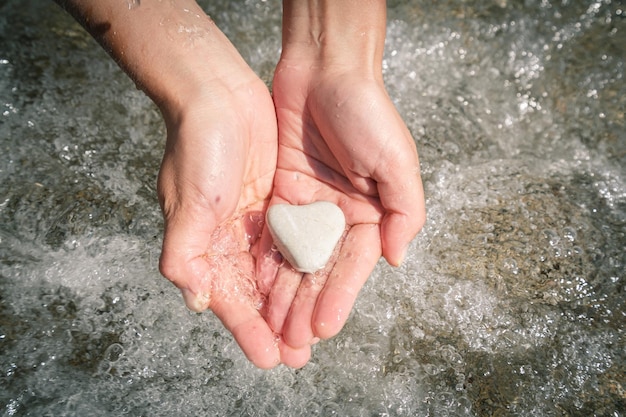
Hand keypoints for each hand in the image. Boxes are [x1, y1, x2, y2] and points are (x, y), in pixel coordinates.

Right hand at [157, 69, 309, 368]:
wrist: (218, 94)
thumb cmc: (196, 145)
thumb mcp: (188, 202)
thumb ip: (185, 256)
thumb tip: (196, 303)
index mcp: (206, 245)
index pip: (230, 298)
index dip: (248, 329)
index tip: (269, 358)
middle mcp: (231, 238)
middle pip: (257, 292)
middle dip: (276, 323)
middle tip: (299, 354)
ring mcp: (257, 220)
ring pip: (279, 271)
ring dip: (293, 301)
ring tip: (313, 332)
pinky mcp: (278, 200)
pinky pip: (295, 240)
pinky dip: (304, 264)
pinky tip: (319, 284)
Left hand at [259, 63, 425, 348]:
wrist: (323, 69)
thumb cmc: (366, 111)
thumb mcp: (397, 161)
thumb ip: (403, 212)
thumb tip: (395, 260)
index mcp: (370, 214)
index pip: (352, 266)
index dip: (338, 298)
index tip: (322, 330)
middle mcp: (339, 216)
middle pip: (320, 270)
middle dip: (306, 307)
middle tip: (291, 344)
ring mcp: (308, 207)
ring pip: (293, 259)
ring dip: (282, 295)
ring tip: (271, 330)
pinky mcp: (281, 193)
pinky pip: (270, 234)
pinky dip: (263, 261)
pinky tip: (254, 289)